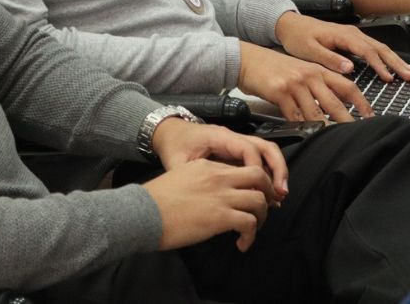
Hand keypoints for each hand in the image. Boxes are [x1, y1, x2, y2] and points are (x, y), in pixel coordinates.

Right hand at [143, 159, 277, 251]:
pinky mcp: (220, 216)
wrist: (143, 212)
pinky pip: (250, 224)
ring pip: (260, 200)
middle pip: (258, 176)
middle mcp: (217, 176)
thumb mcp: (179, 177)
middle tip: (263, 208)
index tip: (250, 197)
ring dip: (261, 217)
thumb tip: (210, 196)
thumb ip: (198, 181)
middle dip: (267, 192)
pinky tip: (241, 244)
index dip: (251, 184)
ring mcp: (220, 195)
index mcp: (206, 165)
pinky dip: (251, 236)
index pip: (239, 168)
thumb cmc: (155, 199)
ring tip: (252, 229)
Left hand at [151, 116, 287, 191]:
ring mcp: (237, 144)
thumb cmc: (174, 146)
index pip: (246, 148)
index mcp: (219, 137)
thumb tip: (205, 197)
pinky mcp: (238, 152)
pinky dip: (268, 174)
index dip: (255, 168)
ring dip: (276, 171)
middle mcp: (232, 138)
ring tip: (280, 195)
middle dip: (277, 168)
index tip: (257, 190)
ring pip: (266, 152)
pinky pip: (259, 159)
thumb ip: (190, 176)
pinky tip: (270, 193)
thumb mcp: (177, 162)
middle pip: (265, 146)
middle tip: (280, 192)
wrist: (170, 133)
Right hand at [237, 41, 370, 121]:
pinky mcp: (279, 92)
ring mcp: (295, 84)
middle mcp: (309, 75)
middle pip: (335, 102)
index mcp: (317, 69)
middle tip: (357, 134)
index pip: (347, 86)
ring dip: (326, 128)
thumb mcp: (299, 70)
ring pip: (316, 112)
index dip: (362, 103)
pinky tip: (306, 133)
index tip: (371, 116)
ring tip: (333, 140)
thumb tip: (334, 104)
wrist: (246, 59)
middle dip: (348, 121)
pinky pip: (294, 115)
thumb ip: (317, 84)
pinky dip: (301, 126)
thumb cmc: (271, 67)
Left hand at [275, 11, 409, 82]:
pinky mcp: (352, 39)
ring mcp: (353, 34)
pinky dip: (386, 57)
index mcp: (342, 34)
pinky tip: (393, 66)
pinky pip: (374, 48)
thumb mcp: (309, 51)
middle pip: (379, 48)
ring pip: (379, 47)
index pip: (366, 50)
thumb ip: (329, 59)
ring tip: (409, 72)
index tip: (388, 77)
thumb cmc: (298, 37)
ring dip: (395, 60)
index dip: (379, 65)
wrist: (290, 24)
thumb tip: (349, 68)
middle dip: (396, 62)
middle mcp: (351, 33)